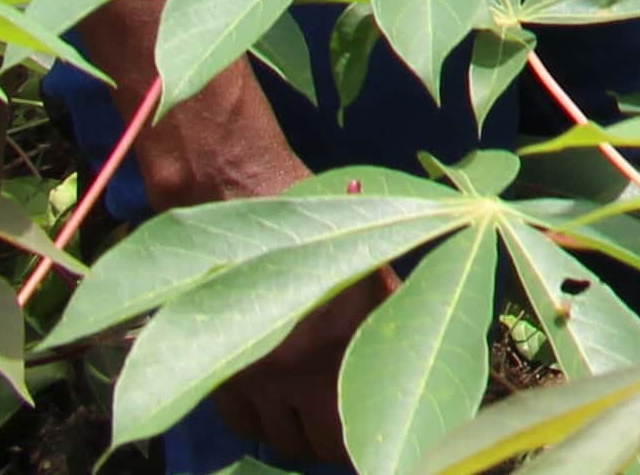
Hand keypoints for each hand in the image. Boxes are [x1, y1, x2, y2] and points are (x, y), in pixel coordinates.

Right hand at [138, 62, 366, 464]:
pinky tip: (270, 410)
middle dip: (330, 446)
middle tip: (339, 434)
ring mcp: (259, 372)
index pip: (359, 430)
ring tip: (308, 423)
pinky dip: (256, 423)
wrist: (237, 191)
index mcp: (353, 340)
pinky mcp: (221, 366)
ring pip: (277, 439)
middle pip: (315, 445)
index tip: (379, 448)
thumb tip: (419, 335)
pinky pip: (240, 421)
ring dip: (294, 436)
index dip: (365, 450)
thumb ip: (388, 300)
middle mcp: (306, 367)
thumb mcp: (369, 253)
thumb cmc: (318, 210)